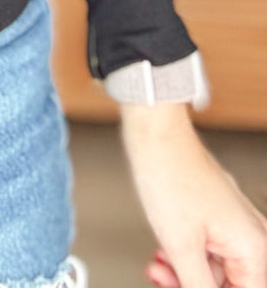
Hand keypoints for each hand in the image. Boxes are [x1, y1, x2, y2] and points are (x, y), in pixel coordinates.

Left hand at [119, 102, 266, 287]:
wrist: (154, 135)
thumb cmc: (169, 174)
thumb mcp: (182, 248)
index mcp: (254, 248)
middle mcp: (250, 237)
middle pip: (230, 286)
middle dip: (192, 286)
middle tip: (165, 282)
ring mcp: (234, 225)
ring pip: (215, 271)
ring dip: (184, 274)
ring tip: (159, 268)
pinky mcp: (216, 217)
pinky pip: (207, 251)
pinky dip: (185, 256)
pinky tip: (163, 255)